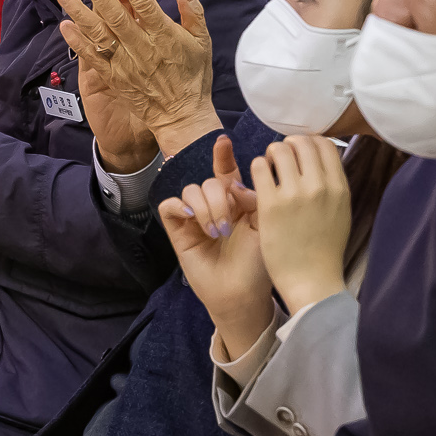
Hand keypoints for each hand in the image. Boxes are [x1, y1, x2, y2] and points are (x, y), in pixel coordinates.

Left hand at [54, 0, 217, 159]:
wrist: (181, 116)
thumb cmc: (194, 77)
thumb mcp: (203, 44)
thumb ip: (193, 15)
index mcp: (165, 37)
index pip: (146, 6)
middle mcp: (142, 49)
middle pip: (117, 17)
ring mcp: (126, 64)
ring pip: (100, 35)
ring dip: (81, 14)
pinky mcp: (114, 79)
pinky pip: (93, 59)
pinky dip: (78, 42)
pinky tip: (65, 26)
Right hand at [162, 135, 270, 354]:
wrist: (241, 294)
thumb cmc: (258, 263)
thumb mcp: (265, 225)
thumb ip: (254, 199)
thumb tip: (234, 185)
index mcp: (237, 201)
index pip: (226, 171)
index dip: (223, 155)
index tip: (223, 141)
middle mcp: (215, 205)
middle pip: (210, 182)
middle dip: (219, 200)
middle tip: (227, 226)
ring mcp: (195, 218)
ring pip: (191, 191)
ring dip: (204, 208)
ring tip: (215, 232)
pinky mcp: (178, 230)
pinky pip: (170, 205)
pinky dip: (180, 207)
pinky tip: (192, 220)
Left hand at [252, 135, 351, 314]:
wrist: (311, 280)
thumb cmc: (324, 250)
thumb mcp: (340, 212)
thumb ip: (332, 185)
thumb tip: (320, 161)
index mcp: (339, 188)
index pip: (325, 144)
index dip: (310, 143)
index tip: (301, 152)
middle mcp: (319, 186)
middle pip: (302, 142)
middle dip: (289, 145)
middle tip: (282, 159)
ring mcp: (294, 195)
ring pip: (279, 149)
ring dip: (272, 155)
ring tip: (269, 169)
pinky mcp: (270, 205)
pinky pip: (260, 167)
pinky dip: (258, 167)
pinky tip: (260, 181)